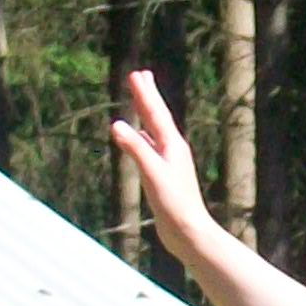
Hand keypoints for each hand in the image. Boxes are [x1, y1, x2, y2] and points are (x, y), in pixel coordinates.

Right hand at [111, 70, 213, 262]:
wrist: (188, 231)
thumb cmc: (174, 204)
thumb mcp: (152, 173)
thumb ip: (135, 149)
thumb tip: (117, 125)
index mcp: (172, 145)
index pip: (155, 113)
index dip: (145, 93)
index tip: (137, 73)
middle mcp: (173, 150)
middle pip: (157, 117)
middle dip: (148, 96)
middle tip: (142, 75)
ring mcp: (169, 162)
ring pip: (154, 130)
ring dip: (146, 113)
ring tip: (142, 101)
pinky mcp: (164, 175)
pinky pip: (151, 147)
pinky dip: (143, 136)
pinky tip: (141, 138)